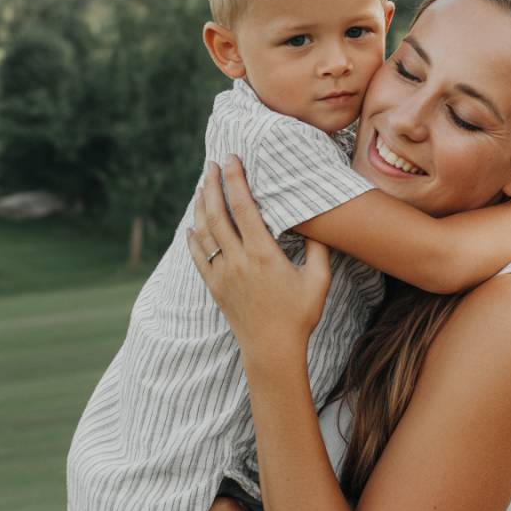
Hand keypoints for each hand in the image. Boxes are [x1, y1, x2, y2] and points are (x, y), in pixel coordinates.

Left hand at [187, 157, 331, 368]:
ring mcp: (222, 274)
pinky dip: (192, 237)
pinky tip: (192, 225)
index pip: (243, 207)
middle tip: (211, 164)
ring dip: (200, 206)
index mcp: (262, 254)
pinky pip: (197, 256)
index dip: (235, 180)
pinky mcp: (214, 287)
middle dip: (211, 185)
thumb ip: (318, 248)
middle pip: (217, 213)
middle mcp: (238, 261)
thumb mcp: (319, 281)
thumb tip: (317, 221)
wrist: (272, 350)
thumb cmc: (300, 316)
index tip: (231, 159)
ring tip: (201, 186)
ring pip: (203, 232)